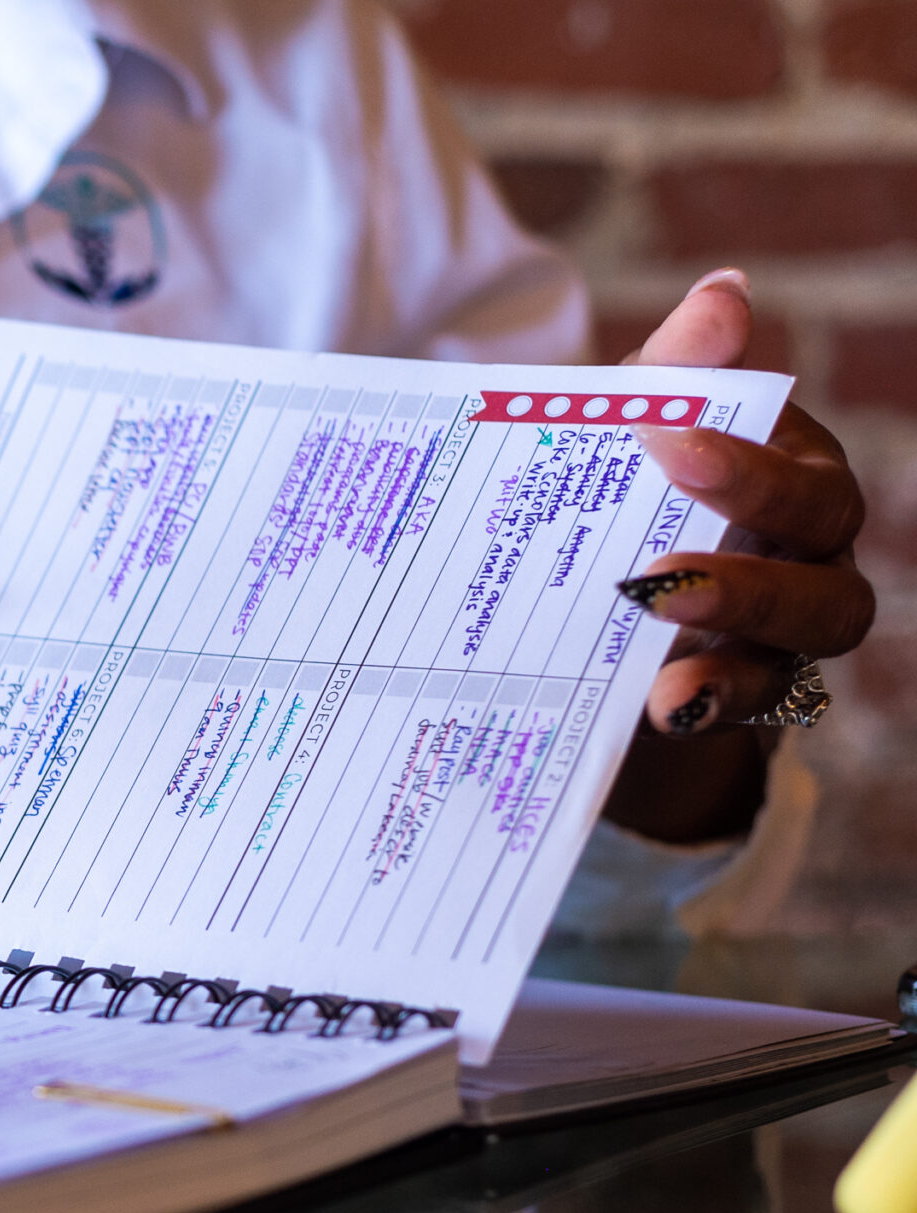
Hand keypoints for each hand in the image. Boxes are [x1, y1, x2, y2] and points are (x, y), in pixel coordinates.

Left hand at [603, 269, 871, 842]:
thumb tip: (724, 293)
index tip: (665, 442)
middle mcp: (813, 545)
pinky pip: (756, 700)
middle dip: (745, 559)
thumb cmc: (637, 489)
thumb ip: (673, 374)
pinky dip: (712, 703)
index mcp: (793, 471)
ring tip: (665, 671)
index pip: (794, 467)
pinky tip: (664, 709)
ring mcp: (793, 622)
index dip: (741, 461)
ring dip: (738, 642)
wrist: (604, 600)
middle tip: (655, 576)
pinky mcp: (753, 686)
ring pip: (811, 627)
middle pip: (819, 549)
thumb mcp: (631, 430)